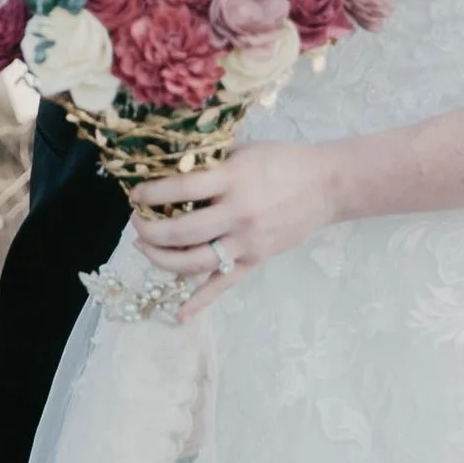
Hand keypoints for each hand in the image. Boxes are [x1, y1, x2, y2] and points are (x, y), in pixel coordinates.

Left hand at [129, 141, 347, 317]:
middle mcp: (238, 214)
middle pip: (182, 231)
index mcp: (233, 180)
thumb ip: (208, 159)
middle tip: (137, 222)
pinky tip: (180, 313)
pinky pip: (225, 284)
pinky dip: (201, 301)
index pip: (181, 190)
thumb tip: (166, 164)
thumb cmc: (282, 161)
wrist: (327, 185)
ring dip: (162, 259)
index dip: (151, 193)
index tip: (135, 194)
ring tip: (145, 248)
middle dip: (150, 229)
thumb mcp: (243, 149)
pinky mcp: (256, 259)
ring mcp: (247, 242)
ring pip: (196, 261)